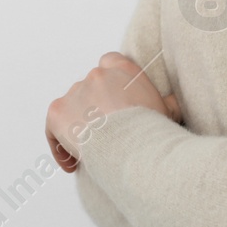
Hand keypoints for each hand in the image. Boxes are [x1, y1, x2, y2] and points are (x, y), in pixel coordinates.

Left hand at [46, 52, 178, 172]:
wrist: (134, 148)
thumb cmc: (154, 132)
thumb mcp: (168, 111)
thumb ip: (167, 101)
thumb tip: (174, 102)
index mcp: (123, 69)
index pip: (110, 62)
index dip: (109, 84)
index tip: (112, 104)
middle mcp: (97, 74)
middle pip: (89, 88)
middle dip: (93, 110)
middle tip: (103, 138)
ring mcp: (75, 91)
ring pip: (71, 108)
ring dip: (78, 128)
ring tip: (90, 155)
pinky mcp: (58, 111)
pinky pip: (52, 128)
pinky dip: (59, 146)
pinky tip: (72, 164)